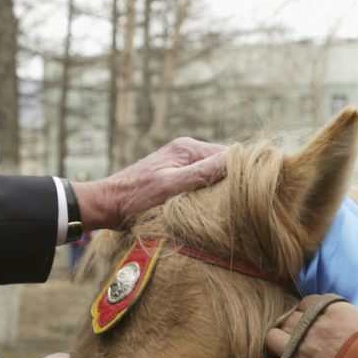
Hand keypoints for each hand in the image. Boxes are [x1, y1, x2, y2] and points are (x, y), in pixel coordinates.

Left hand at [75, 139, 228, 229]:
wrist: (105, 206)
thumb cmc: (135, 199)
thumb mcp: (173, 186)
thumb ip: (205, 172)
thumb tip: (241, 158)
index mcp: (188, 148)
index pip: (230, 155)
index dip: (243, 173)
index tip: (252, 194)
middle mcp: (186, 150)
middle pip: (223, 164)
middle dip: (233, 182)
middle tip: (240, 205)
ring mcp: (179, 163)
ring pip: (213, 175)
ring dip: (220, 190)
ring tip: (227, 209)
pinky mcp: (174, 176)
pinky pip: (201, 182)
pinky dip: (208, 194)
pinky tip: (209, 209)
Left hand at [263, 299, 357, 357]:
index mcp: (333, 310)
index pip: (308, 303)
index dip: (310, 315)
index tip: (315, 326)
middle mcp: (312, 325)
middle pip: (289, 319)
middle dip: (294, 330)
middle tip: (304, 343)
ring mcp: (299, 348)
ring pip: (273, 338)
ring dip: (280, 346)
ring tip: (291, 356)